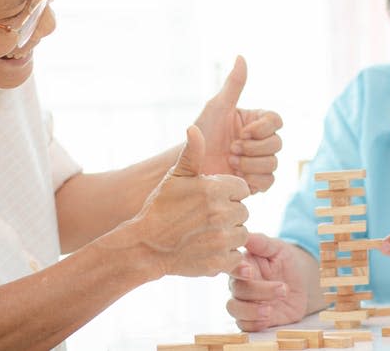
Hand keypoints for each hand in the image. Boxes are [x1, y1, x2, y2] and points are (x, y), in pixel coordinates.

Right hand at [133, 126, 249, 276]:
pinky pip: (236, 255)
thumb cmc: (161, 208)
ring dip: (229, 234)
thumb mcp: (175, 177)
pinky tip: (207, 249)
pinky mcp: (220, 261)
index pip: (242, 189)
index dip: (228, 194)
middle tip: (205, 218)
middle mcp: (221, 213)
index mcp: (215, 189)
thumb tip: (195, 128)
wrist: (146, 246)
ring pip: (242, 234)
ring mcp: (222, 238)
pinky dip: (225, 255)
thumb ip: (192, 153)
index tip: (211, 199)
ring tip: (206, 233)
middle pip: (243, 211)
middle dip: (229, 214)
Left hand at [195, 56, 282, 193]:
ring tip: (230, 162)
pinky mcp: (256, 181)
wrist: (191, 163)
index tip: (243, 132)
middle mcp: (261, 141)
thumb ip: (233, 84)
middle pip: (278, 143)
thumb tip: (241, 57)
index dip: (263, 128)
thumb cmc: (202, 132)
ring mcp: (260, 162)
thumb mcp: (217, 106)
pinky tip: (236, 175)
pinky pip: (269, 181)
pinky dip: (253, 179)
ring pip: (274, 163)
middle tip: (232, 149)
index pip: (276, 121)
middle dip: (254, 148)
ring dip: (251, 164)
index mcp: (256, 122)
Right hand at [226, 234, 306, 330]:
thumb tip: (245, 235)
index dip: (237, 271)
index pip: (231, 267)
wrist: (300, 282)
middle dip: (259, 291)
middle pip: (237, 290)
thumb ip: (262, 243)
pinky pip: (244, 326)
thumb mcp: (277, 248)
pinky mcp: (253, 318)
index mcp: (241, 265)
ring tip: (270, 309)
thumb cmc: (285, 260)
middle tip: (282, 288)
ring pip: (234, 309)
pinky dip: (253, 324)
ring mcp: (245, 302)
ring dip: (251, 311)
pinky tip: (267, 319)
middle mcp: (239, 284)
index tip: (251, 272)